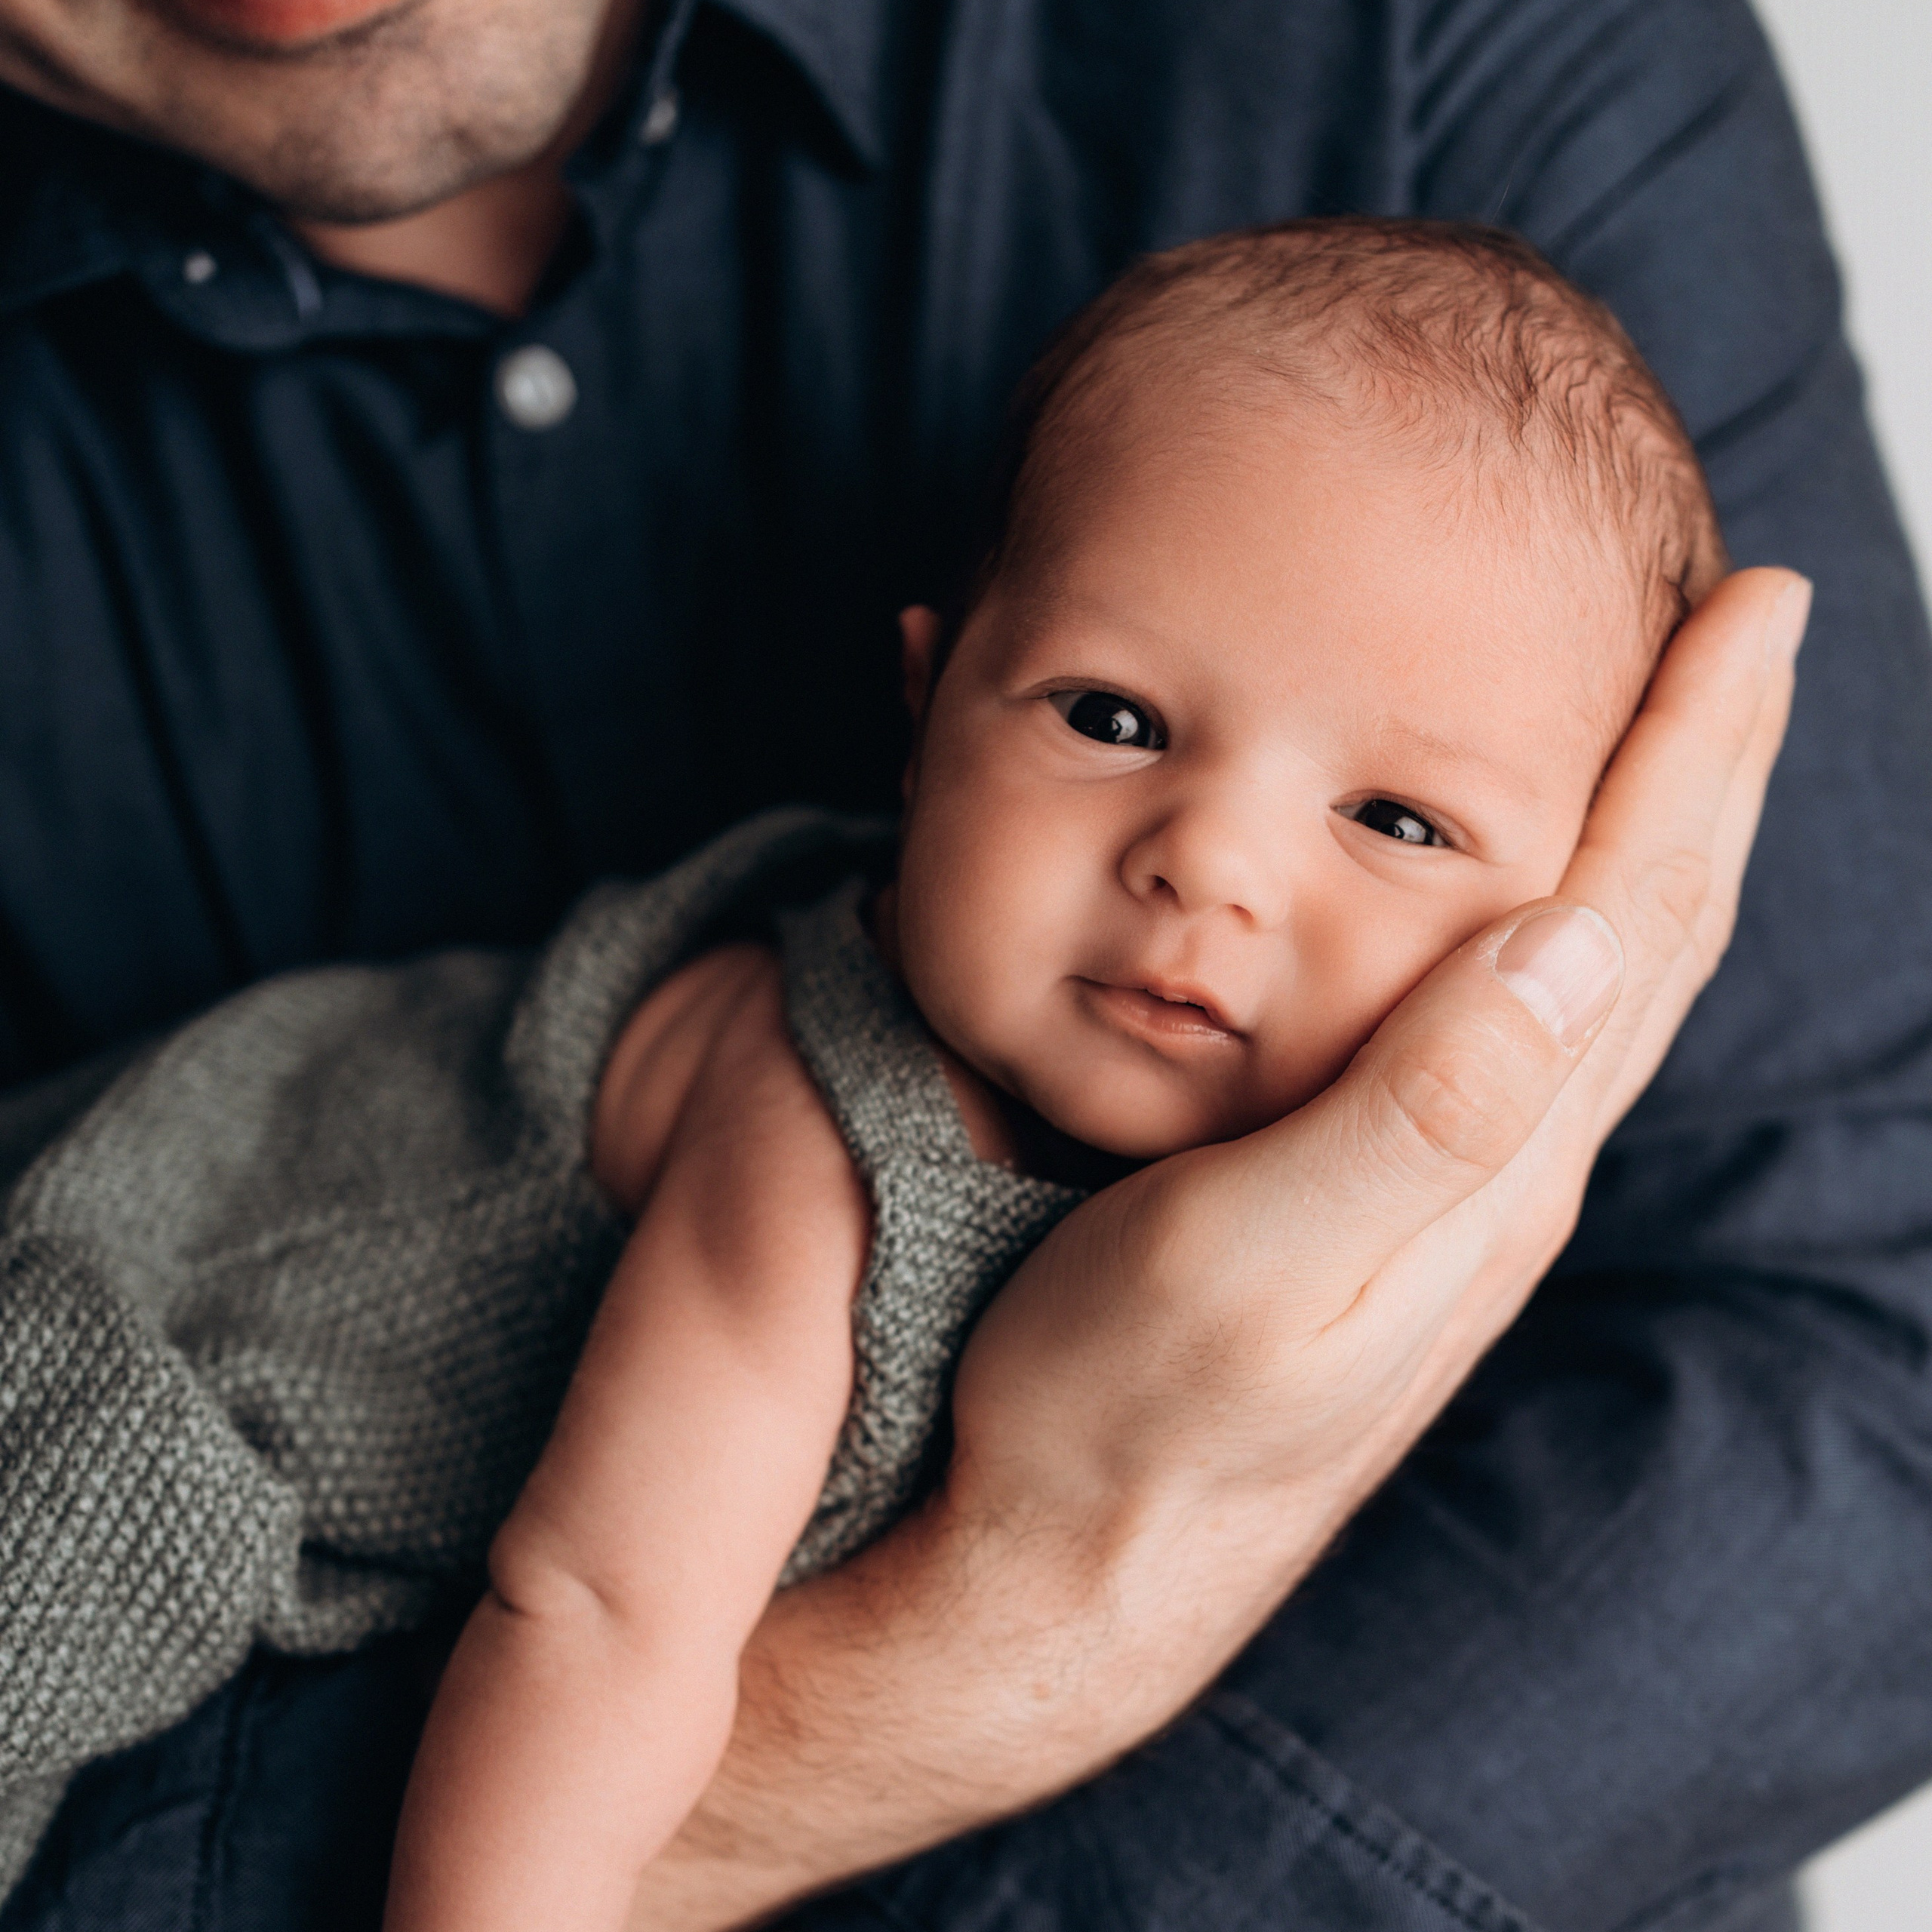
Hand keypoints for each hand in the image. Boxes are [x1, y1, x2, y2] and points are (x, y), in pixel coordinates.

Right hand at [949, 563, 1810, 1726]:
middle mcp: (1501, 1170)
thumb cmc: (1132, 1409)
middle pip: (1640, 935)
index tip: (1753, 605)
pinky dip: (1545, 913)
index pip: (1629, 917)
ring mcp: (1449, 1192)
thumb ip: (1419, 1109)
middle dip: (1701, 771)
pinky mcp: (1380, 1200)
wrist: (1070, 1552)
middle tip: (1743, 631)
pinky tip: (1526, 899)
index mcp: (1491, 1161)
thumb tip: (1570, 934)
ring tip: (1670, 733)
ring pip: (1583, 978)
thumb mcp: (1259, 1262)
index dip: (1696, 755)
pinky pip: (1507, 1020)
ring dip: (1640, 837)